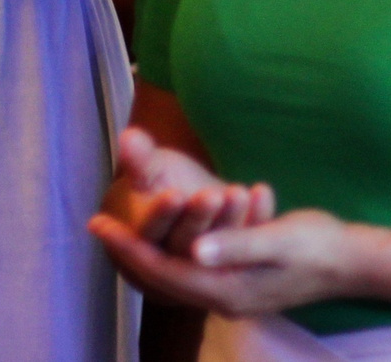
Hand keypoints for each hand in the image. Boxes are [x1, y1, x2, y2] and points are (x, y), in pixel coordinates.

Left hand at [89, 208, 359, 317]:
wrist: (351, 263)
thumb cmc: (318, 246)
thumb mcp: (279, 238)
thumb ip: (236, 245)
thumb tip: (194, 249)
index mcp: (226, 290)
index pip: (164, 271)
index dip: (129, 248)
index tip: (100, 224)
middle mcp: (221, 298)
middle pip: (162, 278)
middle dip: (128, 250)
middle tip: (97, 223)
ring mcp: (229, 294)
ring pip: (175, 274)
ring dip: (148, 250)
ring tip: (122, 227)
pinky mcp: (237, 284)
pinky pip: (194, 270)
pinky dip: (174, 250)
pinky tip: (164, 233)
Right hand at [100, 126, 276, 260]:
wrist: (188, 200)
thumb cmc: (162, 182)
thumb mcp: (150, 171)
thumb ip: (139, 159)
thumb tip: (128, 135)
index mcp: (146, 239)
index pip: (152, 230)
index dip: (163, 213)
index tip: (174, 194)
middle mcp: (176, 253)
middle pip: (186, 240)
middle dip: (199, 217)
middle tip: (211, 196)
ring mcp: (209, 255)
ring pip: (219, 241)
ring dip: (229, 218)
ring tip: (238, 192)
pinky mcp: (239, 248)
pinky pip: (249, 236)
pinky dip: (257, 215)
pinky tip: (262, 191)